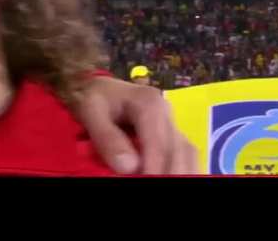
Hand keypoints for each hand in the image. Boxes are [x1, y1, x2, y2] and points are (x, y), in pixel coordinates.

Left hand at [76, 77, 198, 175]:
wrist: (101, 91)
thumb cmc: (95, 99)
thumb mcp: (91, 111)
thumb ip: (107, 137)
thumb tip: (129, 167)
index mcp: (148, 102)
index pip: (158, 142)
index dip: (155, 169)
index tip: (146, 182)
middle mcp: (166, 111)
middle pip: (178, 149)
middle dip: (170, 173)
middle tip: (153, 187)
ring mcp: (171, 122)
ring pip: (187, 152)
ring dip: (180, 172)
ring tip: (164, 184)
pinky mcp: (172, 133)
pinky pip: (185, 154)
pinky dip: (183, 168)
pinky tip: (174, 177)